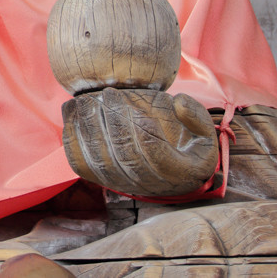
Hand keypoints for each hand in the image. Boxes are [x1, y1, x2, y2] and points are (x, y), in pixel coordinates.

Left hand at [62, 87, 218, 197]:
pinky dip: (72, 137)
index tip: (123, 95)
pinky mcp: (99, 179)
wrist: (166, 174)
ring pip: (99, 160)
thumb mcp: (204, 134)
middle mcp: (147, 183)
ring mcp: (120, 183)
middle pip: (122, 155)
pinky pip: (80, 163)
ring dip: (89, 127)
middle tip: (103, 94)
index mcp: (177, 172)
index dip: (136, 122)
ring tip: (85, 100)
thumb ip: (196, 117)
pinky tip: (72, 111)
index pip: (151, 149)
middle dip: (110, 121)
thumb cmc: (185, 147)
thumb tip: (179, 102)